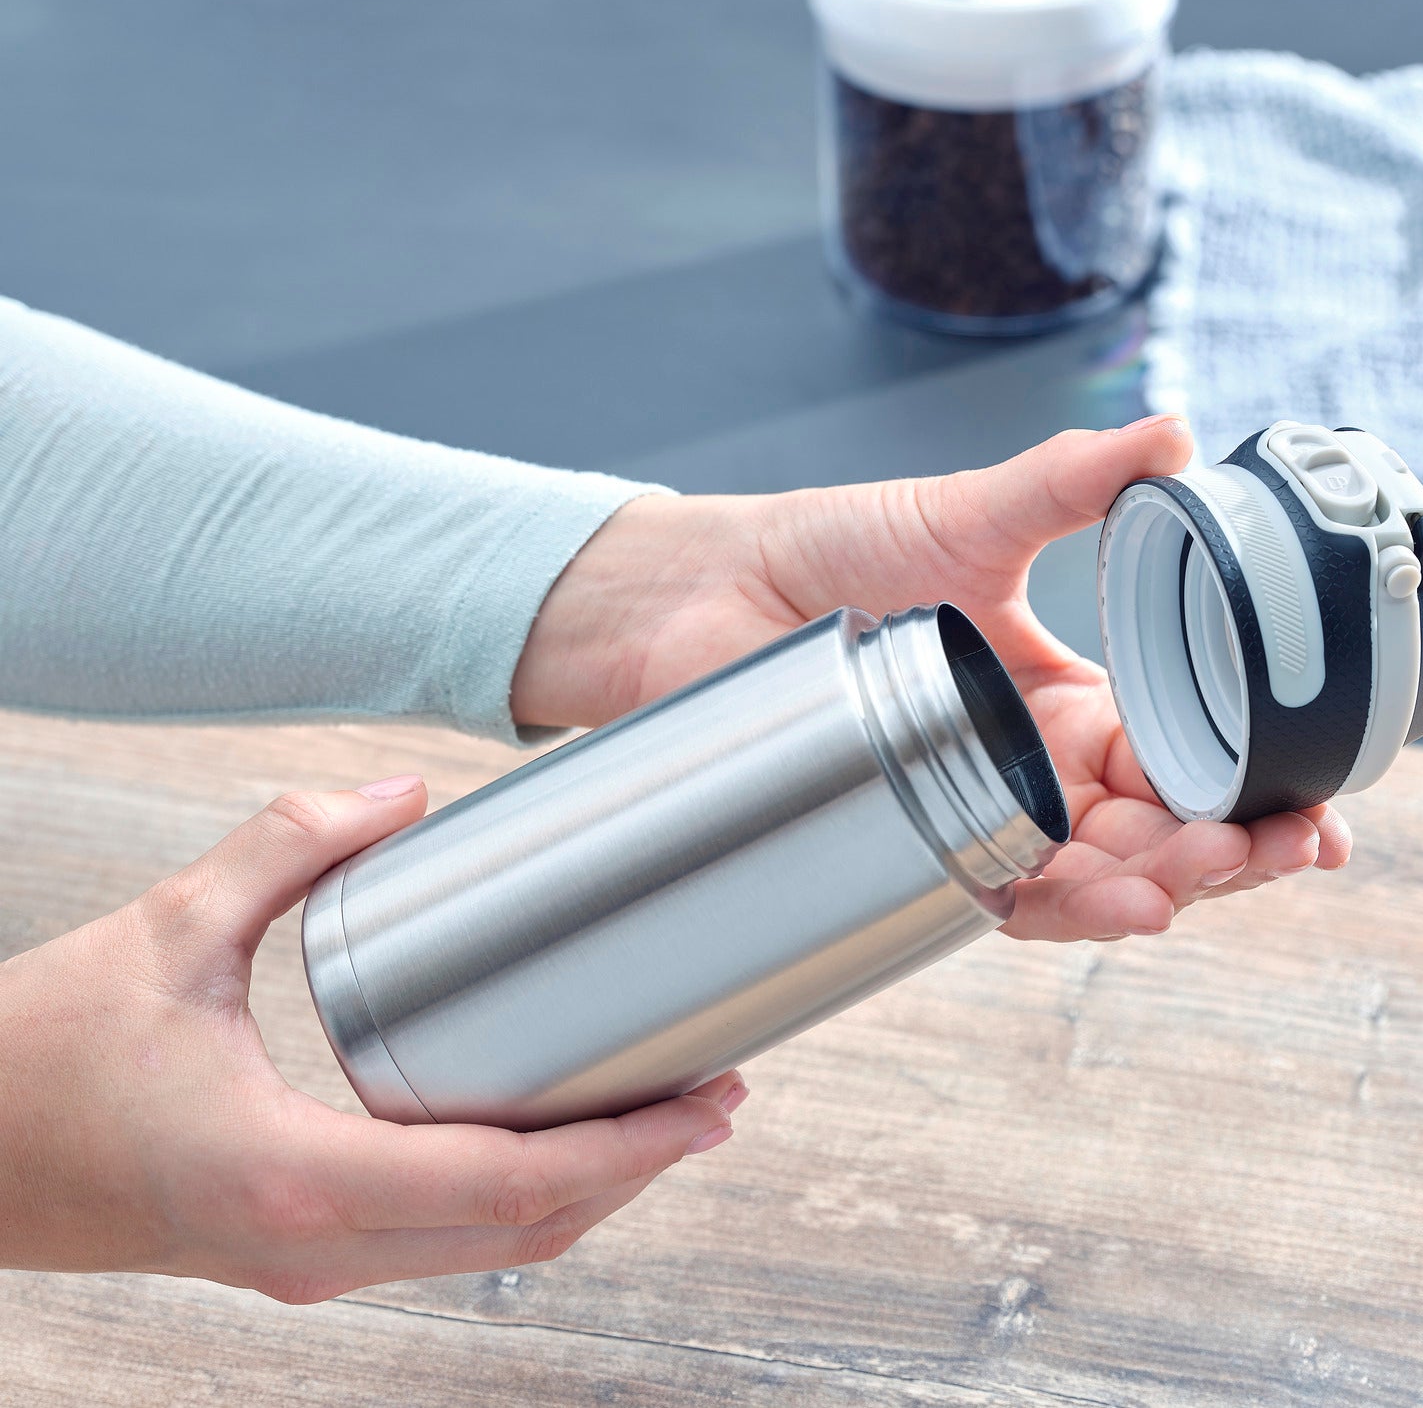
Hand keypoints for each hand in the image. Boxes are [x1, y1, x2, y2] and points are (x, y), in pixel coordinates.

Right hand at [0, 777, 743, 1302]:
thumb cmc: (40, 1058)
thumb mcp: (168, 932)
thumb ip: (285, 846)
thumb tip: (399, 793)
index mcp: (291, 1172)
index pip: (508, 1184)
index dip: (628, 1149)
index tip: (708, 1107)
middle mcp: (313, 1243)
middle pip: (526, 1233)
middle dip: (638, 1169)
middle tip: (719, 1096)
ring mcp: (307, 1263)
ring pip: (490, 1253)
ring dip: (590, 1191)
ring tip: (663, 1115)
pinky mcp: (299, 1252)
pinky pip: (444, 1244)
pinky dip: (523, 1199)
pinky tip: (559, 1137)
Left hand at [514, 416, 1351, 941]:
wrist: (715, 590)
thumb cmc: (838, 551)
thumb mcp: (976, 513)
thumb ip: (1078, 483)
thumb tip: (1175, 433)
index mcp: (1075, 702)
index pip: (1192, 760)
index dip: (1262, 788)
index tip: (1325, 803)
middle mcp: (1042, 772)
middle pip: (1164, 835)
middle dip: (1237, 851)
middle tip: (1289, 843)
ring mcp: (984, 813)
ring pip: (1101, 878)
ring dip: (1171, 883)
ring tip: (1215, 866)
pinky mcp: (920, 846)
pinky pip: (1012, 898)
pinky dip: (1075, 906)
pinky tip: (1132, 904)